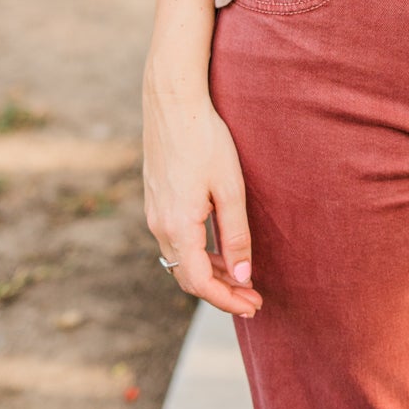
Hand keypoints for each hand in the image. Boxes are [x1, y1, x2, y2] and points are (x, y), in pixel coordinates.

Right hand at [143, 85, 262, 318]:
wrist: (172, 102)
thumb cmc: (205, 140)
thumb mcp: (230, 188)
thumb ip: (235, 235)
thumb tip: (242, 278)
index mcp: (177, 226)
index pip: (199, 282)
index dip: (227, 300)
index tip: (253, 306)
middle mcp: (159, 225)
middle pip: (188, 277)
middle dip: (221, 292)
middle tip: (254, 299)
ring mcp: (154, 213)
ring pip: (181, 260)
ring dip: (211, 274)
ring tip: (242, 279)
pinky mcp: (156, 201)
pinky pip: (176, 241)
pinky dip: (199, 254)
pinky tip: (221, 250)